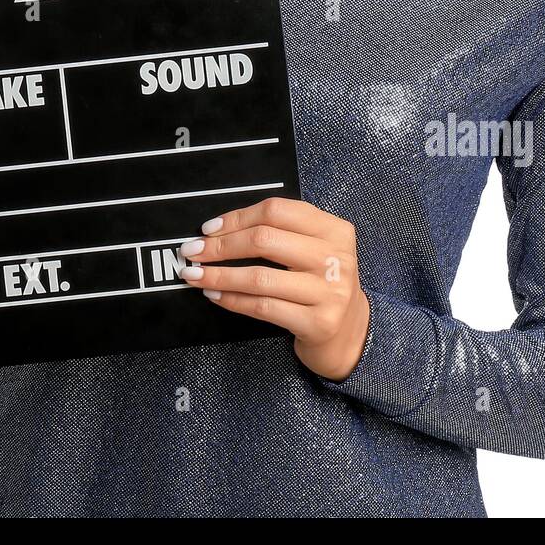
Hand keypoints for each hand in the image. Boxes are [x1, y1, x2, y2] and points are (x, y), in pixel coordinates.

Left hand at [178, 196, 370, 381]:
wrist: (351, 333)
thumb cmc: (321, 284)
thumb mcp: (314, 249)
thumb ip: (281, 232)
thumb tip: (218, 230)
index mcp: (334, 229)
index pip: (276, 211)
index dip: (236, 218)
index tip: (208, 229)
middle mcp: (335, 257)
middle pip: (264, 239)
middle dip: (220, 246)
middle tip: (193, 251)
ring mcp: (329, 291)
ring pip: (259, 277)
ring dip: (219, 275)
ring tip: (195, 275)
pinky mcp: (318, 322)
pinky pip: (263, 307)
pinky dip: (233, 300)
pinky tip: (216, 295)